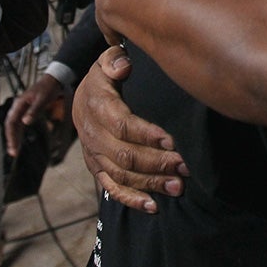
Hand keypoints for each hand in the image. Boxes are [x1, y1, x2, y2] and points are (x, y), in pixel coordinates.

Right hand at [4, 73, 64, 156]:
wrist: (53, 80)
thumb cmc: (48, 88)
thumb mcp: (43, 99)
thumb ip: (34, 110)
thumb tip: (25, 122)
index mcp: (19, 104)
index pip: (11, 122)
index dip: (11, 135)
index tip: (13, 147)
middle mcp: (17, 107)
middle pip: (10, 125)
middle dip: (11, 139)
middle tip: (13, 153)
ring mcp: (21, 109)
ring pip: (13, 126)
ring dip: (13, 138)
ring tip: (14, 151)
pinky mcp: (25, 111)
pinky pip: (18, 124)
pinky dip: (18, 133)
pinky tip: (18, 141)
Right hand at [73, 45, 187, 212]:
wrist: (82, 97)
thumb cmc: (105, 77)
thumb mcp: (107, 60)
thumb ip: (114, 60)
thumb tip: (123, 65)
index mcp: (97, 106)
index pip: (122, 125)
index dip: (147, 135)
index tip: (172, 140)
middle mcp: (92, 134)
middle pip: (124, 155)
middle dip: (156, 163)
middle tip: (184, 167)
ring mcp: (94, 154)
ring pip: (121, 174)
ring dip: (150, 183)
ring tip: (177, 187)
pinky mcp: (97, 168)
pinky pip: (111, 187)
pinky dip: (131, 199)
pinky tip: (153, 206)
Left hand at [95, 0, 160, 46]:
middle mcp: (106, 2)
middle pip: (111, 12)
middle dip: (118, 16)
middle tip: (129, 21)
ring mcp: (110, 21)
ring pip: (115, 30)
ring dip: (122, 32)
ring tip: (131, 40)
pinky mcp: (117, 35)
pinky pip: (121, 44)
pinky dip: (125, 48)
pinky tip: (130, 53)